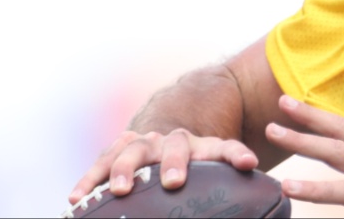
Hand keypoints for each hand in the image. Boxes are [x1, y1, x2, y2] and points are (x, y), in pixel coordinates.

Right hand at [68, 129, 258, 203]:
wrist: (162, 141)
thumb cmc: (192, 169)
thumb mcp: (209, 171)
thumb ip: (225, 183)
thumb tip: (267, 202)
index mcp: (202, 146)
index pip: (225, 146)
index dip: (237, 153)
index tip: (248, 163)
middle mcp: (173, 141)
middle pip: (176, 146)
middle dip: (174, 163)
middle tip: (174, 182)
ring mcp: (143, 143)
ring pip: (133, 150)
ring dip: (127, 168)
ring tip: (122, 189)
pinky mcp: (116, 151)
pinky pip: (100, 163)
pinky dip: (89, 180)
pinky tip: (76, 198)